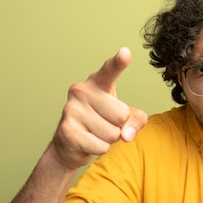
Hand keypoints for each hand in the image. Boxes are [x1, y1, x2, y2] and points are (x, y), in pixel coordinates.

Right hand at [51, 47, 147, 169]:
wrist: (71, 144)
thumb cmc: (102, 124)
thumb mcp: (126, 119)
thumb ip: (136, 121)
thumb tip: (126, 134)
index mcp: (98, 83)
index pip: (110, 70)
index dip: (118, 62)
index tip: (125, 53)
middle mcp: (82, 91)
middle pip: (121, 115)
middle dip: (119, 127)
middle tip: (104, 124)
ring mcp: (71, 109)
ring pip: (112, 133)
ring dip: (109, 139)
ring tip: (95, 133)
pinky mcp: (67, 129)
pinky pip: (101, 146)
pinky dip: (99, 149)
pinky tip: (88, 142)